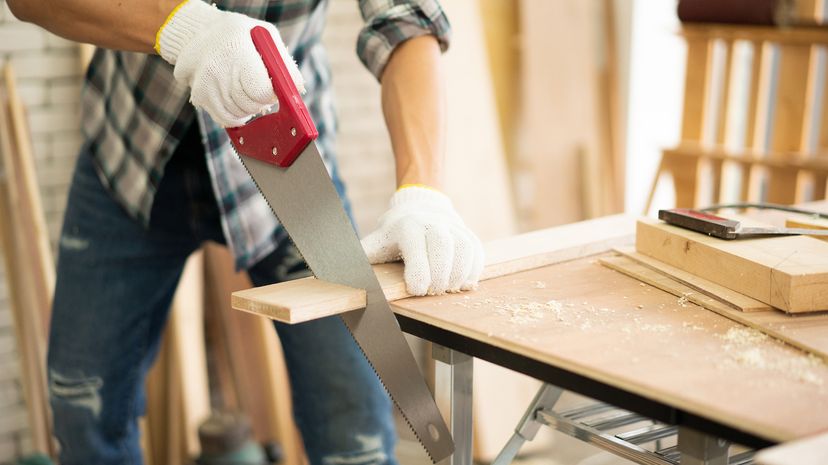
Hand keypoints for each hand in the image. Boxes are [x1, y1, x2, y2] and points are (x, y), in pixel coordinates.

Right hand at [156, 0, 303, 127]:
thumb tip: (297, 89)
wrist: (201, 34)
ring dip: (250, 108)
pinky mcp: (200, 97)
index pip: (261, 91)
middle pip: (252, 105)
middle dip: (261, 100)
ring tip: (246, 89)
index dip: (271, 94)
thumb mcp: (266, 36)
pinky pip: (226, 119)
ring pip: (240, 115)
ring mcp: (207, 85)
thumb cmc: (241, 36)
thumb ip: (284, 63)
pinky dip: (237, 116)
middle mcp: (219, 70)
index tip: (272, 87)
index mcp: (238, 51)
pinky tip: (238, 101)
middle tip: (259, 87)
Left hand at [361, 186, 484, 295]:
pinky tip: (461, 283)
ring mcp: (454, 227)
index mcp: (407, 226)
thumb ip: (360, 259)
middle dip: (439, 275)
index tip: (417, 290)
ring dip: (458, 275)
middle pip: (444, 247)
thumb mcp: (374, 243)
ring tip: (447, 289)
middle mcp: (433, 222)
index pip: (416, 247)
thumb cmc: (393, 235)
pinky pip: (477, 252)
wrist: (419, 206)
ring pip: (464, 250)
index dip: (419, 271)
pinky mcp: (468, 235)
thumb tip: (336, 273)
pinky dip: (472, 271)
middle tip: (433, 292)